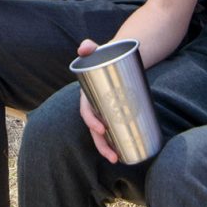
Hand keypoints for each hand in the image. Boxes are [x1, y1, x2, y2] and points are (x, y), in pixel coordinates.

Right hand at [72, 42, 120, 163]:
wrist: (117, 58)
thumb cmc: (106, 56)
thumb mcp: (98, 51)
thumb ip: (90, 47)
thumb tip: (83, 47)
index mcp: (87, 95)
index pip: (86, 112)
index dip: (92, 122)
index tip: (102, 129)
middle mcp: (94, 106)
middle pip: (95, 129)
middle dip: (101, 144)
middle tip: (113, 155)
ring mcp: (104, 112)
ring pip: (103, 135)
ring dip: (108, 149)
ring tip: (118, 159)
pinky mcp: (115, 114)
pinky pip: (113, 132)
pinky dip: (116, 143)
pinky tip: (123, 154)